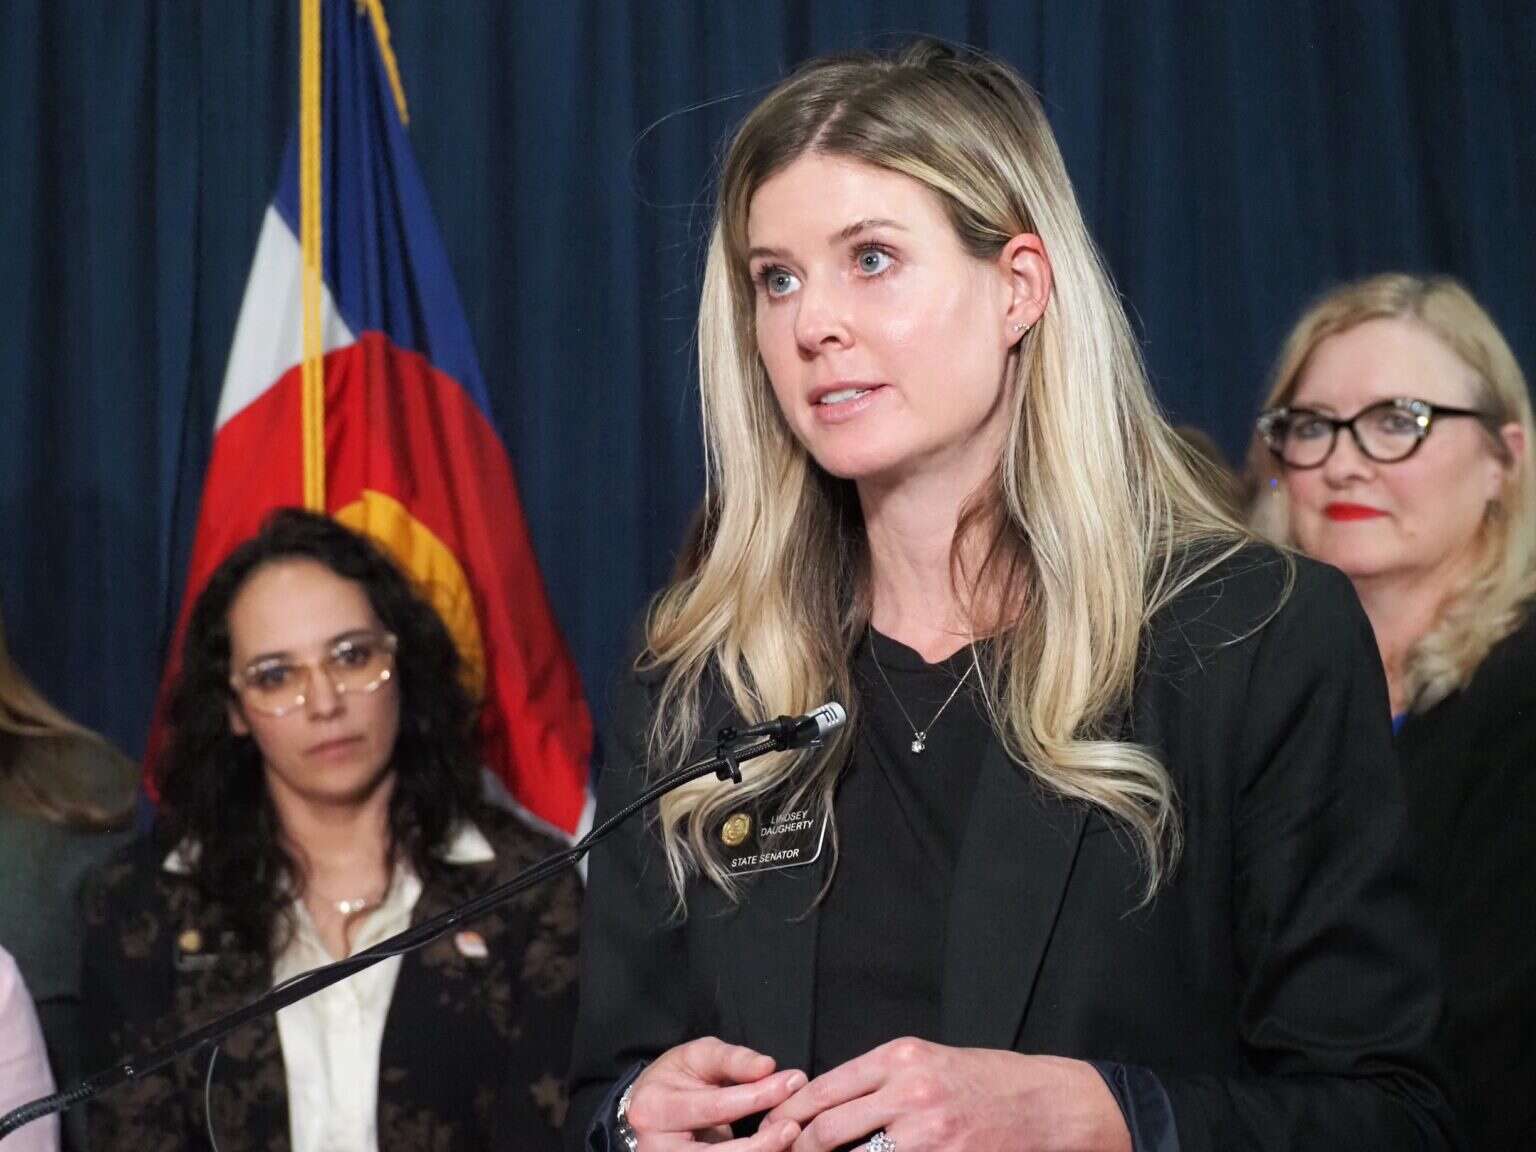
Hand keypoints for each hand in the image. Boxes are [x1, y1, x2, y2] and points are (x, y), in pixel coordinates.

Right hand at [626, 1037, 807, 1149]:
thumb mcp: (697, 1056)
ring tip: (788, 1140)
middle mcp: (656, 1147)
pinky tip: (773, 1151)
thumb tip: (768, 1067)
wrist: (647, 1109)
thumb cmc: (676, 1078)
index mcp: (654, 1108)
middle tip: (794, 1127)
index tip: (793, 1082)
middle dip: (761, 1142)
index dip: (757, 1096)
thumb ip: (732, 1060)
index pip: (714, 1106)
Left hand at [761, 1038, 1130, 1151]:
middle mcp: (908, 1090)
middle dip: (796, 1148)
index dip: (789, 1116)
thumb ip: (882, 1080)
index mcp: (900, 1057)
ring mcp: (927, 1131)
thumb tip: (829, 1104)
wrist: (1049, 1105)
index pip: (824, 1088)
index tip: (770, 1131)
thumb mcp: (931, 1062)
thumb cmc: (990, 1082)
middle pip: (827, 1127)